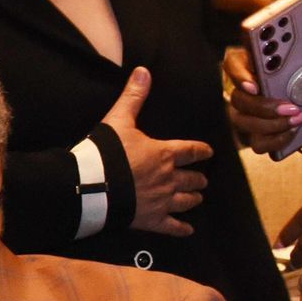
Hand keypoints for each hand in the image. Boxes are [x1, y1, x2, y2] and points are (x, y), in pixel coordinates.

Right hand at [101, 67, 208, 236]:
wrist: (92, 188)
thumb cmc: (105, 154)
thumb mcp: (118, 121)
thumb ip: (133, 98)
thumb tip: (143, 71)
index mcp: (165, 153)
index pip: (193, 150)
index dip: (202, 150)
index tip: (208, 152)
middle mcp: (169, 178)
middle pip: (193, 178)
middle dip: (198, 179)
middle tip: (201, 180)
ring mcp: (162, 200)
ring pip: (187, 201)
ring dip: (193, 199)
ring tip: (196, 198)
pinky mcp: (151, 220)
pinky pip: (172, 227)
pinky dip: (181, 228)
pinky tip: (188, 229)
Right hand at [228, 37, 301, 155]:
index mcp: (257, 64)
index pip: (233, 63)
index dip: (238, 74)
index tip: (255, 84)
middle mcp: (249, 89)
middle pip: (238, 98)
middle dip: (262, 105)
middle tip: (289, 106)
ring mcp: (250, 113)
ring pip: (243, 122)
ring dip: (270, 124)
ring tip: (299, 119)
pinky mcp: (260, 133)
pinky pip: (258, 142)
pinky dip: (276, 139)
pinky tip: (295, 131)